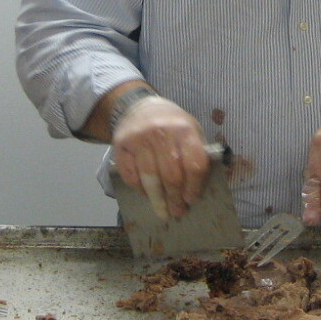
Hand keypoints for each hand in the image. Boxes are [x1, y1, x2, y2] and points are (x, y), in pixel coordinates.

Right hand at [111, 96, 212, 219]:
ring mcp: (139, 138)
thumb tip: (199, 189)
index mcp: (185, 130)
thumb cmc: (172, 125)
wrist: (140, 107)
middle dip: (175, 198)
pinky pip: (130, 175)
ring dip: (157, 199)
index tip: (191, 199)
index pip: (193, 164)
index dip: (194, 186)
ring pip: (149, 177)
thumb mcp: (191, 131)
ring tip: (163, 211)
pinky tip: (146, 194)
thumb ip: (197, 154)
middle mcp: (162, 133)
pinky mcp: (121, 145)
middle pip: (171, 175)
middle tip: (177, 211)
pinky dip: (139, 189)